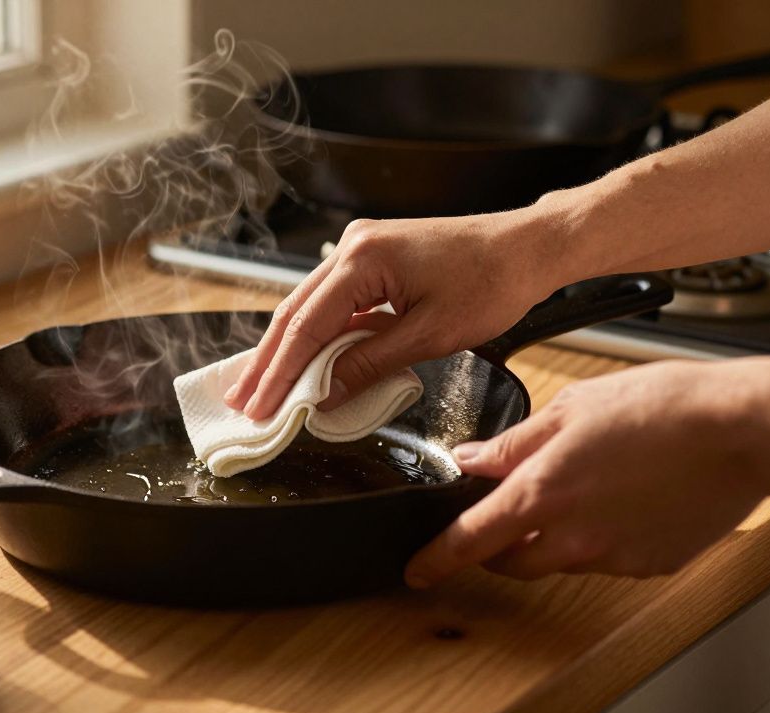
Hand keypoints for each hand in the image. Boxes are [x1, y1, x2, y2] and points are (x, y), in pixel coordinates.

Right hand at [224, 212, 564, 418]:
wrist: (528, 246)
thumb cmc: (492, 282)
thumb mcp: (430, 335)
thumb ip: (370, 363)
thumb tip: (325, 394)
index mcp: (363, 260)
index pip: (306, 326)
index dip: (280, 373)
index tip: (260, 408)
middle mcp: (352, 247)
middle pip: (295, 313)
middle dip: (267, 363)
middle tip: (241, 403)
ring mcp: (360, 249)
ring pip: (309, 308)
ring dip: (286, 350)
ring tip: (258, 388)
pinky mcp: (373, 259)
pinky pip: (333, 302)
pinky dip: (315, 336)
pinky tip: (300, 363)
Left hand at [404, 360, 769, 586]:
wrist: (740, 430)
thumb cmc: (661, 406)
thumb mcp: (571, 406)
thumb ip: (515, 442)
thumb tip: (472, 458)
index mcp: (541, 492)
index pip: (470, 540)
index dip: (437, 559)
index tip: (418, 570)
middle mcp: (572, 535)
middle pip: (513, 561)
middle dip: (499, 546)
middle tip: (504, 516)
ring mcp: (613, 555)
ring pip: (562, 559)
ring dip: (554, 536)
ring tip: (586, 487)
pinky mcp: (650, 564)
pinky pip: (608, 558)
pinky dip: (603, 536)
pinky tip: (625, 499)